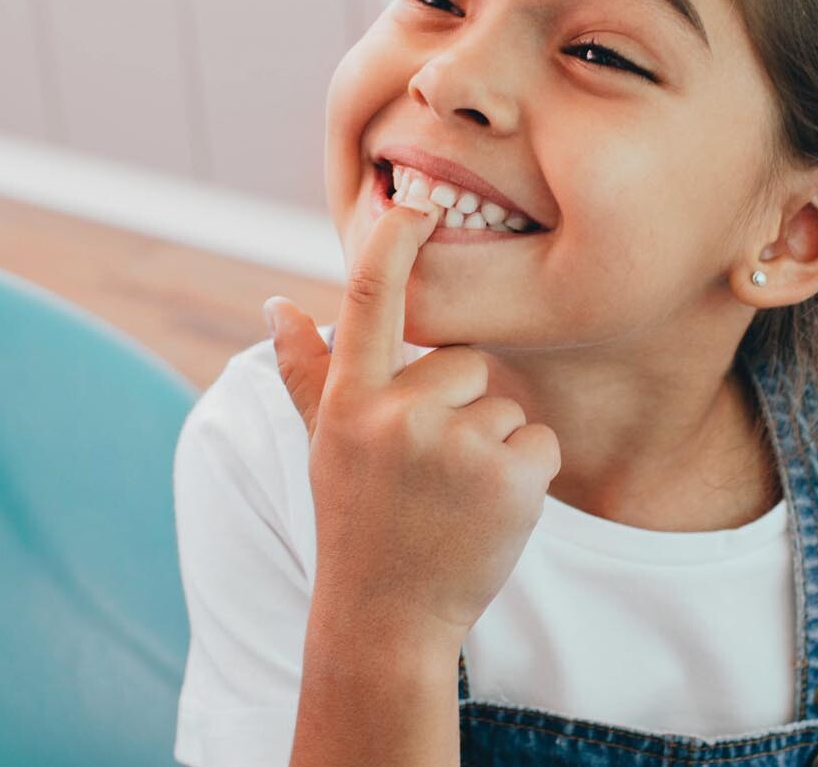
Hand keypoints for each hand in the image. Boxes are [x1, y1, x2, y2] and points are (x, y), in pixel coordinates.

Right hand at [264, 196, 560, 643]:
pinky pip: (540, 440)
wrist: (388, 620)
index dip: (393, 242)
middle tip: (429, 471)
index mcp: (350, 400)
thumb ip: (306, 372)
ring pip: (505, 404)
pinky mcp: (509, 477)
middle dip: (460, 406)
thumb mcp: (323, 445)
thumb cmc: (357, 522)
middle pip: (464, 360)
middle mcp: (397, 416)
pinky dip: (527, 474)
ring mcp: (454, 447)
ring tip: (453, 498)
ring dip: (492, 446)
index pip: (368, 300)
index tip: (414, 198)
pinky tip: (488, 512)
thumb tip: (277, 304)